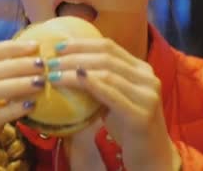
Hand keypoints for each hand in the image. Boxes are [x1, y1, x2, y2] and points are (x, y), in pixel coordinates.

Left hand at [48, 38, 181, 170]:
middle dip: (74, 57)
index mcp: (141, 69)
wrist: (152, 157)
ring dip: (75, 72)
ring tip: (53, 75)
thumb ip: (100, 81)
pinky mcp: (141, 115)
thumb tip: (66, 67)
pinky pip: (112, 95)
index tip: (57, 46)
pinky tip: (74, 81)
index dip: (82, 44)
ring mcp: (147, 96)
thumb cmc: (128, 127)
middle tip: (50, 62)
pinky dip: (92, 85)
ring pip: (107, 74)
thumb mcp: (115, 98)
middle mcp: (147, 78)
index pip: (109, 46)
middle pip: (106, 57)